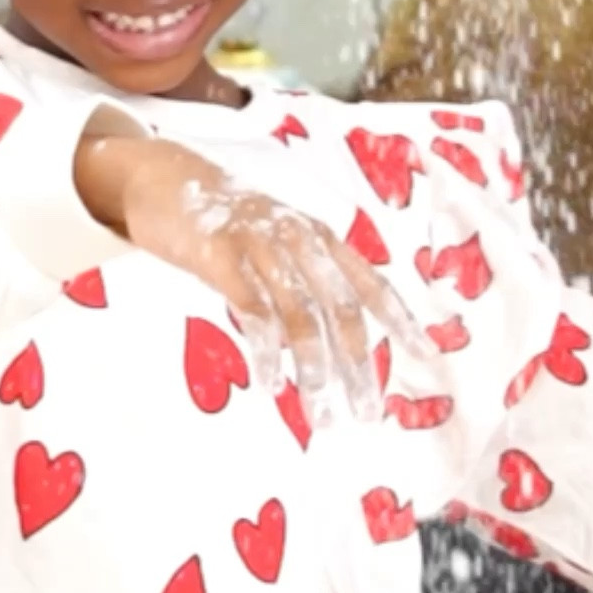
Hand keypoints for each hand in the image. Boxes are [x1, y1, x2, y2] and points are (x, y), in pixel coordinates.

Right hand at [74, 126, 413, 425]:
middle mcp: (300, 238)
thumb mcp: (276, 246)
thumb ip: (303, 286)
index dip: (401, 320)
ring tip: (320, 411)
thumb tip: (327, 346)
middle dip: (358, 364)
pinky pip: (253, 307)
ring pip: (302, 312)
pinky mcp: (222, 253)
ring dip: (316, 366)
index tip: (427, 357)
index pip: (371, 283)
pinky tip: (272, 381)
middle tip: (365, 413)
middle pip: (342, 308)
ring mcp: (262, 243)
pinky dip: (266, 349)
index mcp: (320, 238)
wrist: (164, 179)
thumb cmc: (226, 225)